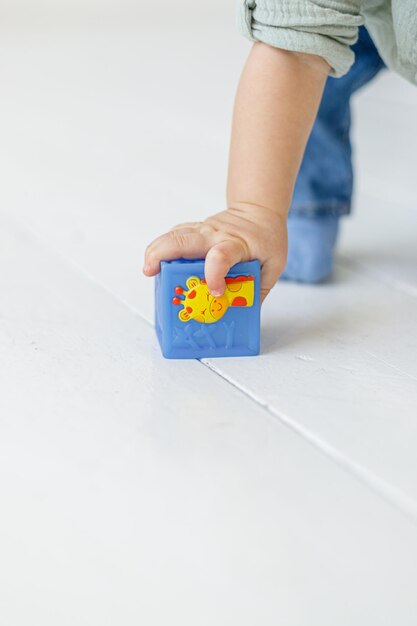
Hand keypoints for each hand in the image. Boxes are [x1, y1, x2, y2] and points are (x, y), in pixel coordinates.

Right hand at [143, 204, 287, 302]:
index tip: (214, 292)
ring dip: (157, 250)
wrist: (260, 210)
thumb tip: (241, 315)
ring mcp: (203, 230)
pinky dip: (163, 248)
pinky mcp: (195, 231)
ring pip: (175, 235)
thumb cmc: (266, 239)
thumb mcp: (272, 267)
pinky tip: (156, 262)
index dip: (214, 274)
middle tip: (152, 271)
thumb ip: (258, 291)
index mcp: (237, 244)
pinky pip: (175, 236)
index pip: (221, 256)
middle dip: (165, 254)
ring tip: (148, 269)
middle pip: (185, 239)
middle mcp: (216, 235)